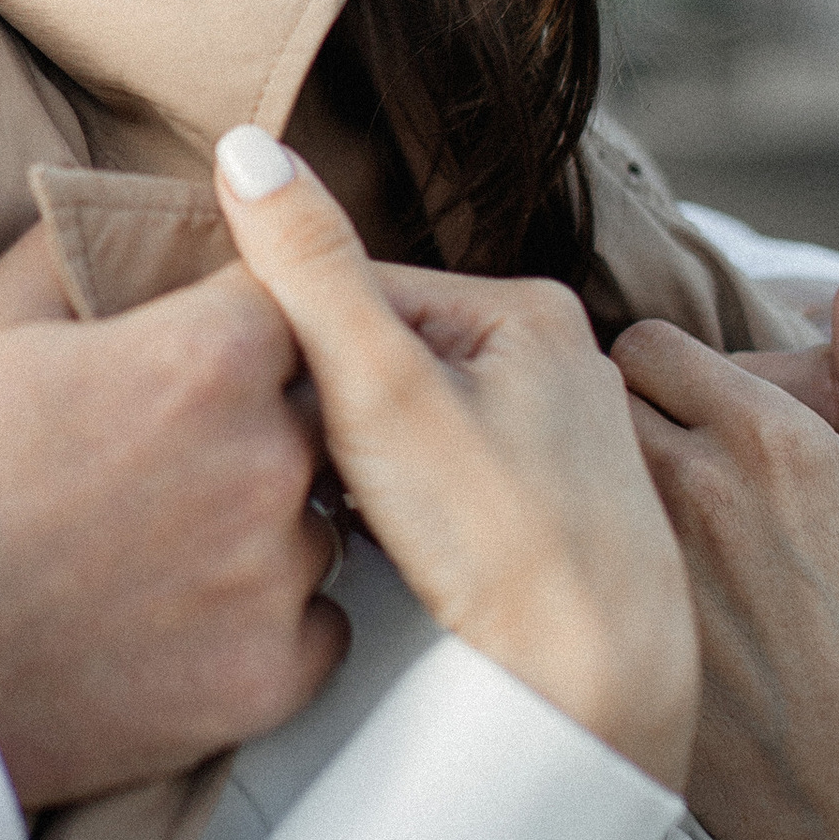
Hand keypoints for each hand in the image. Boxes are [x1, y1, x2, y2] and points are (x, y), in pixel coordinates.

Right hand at [0, 221, 341, 809]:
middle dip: (249, 427)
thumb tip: (136, 211)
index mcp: (207, 356)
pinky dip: (265, 626)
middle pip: (310, 417)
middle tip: (146, 464)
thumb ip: (88, 246)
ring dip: (262, 530)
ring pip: (318, 529)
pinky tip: (179, 620)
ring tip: (149, 549)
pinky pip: (317, 633)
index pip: (288, 304)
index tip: (184, 363)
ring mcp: (268, 580)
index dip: (232, 329)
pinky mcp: (261, 683)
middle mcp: (264, 462)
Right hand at [214, 130, 697, 791]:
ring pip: (410, 431)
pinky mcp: (557, 524)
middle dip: (329, 416)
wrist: (597, 696)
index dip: (291, 349)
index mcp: (530, 307)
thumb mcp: (379, 386)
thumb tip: (241, 143)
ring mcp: (563, 449)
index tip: (268, 414)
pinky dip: (405, 520)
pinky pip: (444, 492)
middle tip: (314, 485)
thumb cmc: (501, 543)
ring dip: (360, 473)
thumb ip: (308, 267)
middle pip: (385, 361)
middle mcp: (562, 365)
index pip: (360, 292)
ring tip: (358, 532)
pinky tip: (399, 565)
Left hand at [615, 280, 838, 839]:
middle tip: (647, 446)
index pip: (651, 344)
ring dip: (581, 466)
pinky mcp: (601, 612)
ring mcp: (637, 552)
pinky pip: (547, 541)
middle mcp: (692, 484)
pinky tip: (598, 569)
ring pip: (559, 460)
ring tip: (619, 502)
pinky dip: (561, 539)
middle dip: (614, 406)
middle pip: (589, 390)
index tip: (686, 402)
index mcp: (771, 440)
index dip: (665, 367)